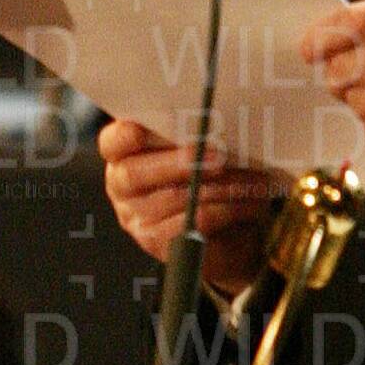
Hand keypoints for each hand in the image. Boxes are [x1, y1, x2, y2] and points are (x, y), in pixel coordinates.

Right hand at [97, 117, 271, 294]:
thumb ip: (195, 136)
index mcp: (123, 154)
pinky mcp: (160, 243)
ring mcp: (136, 217)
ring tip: (251, 178)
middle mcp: (122, 186)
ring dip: (219, 186)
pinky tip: (250, 201)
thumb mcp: (199, 151)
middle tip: (218, 157)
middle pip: (135, 173)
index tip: (144, 130)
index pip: (112, 143)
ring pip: (174, 198)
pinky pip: (194, 223)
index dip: (124, 135)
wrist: (224, 235)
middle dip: (179, 162)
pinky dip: (228, 209)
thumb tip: (220, 121)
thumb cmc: (208, 178)